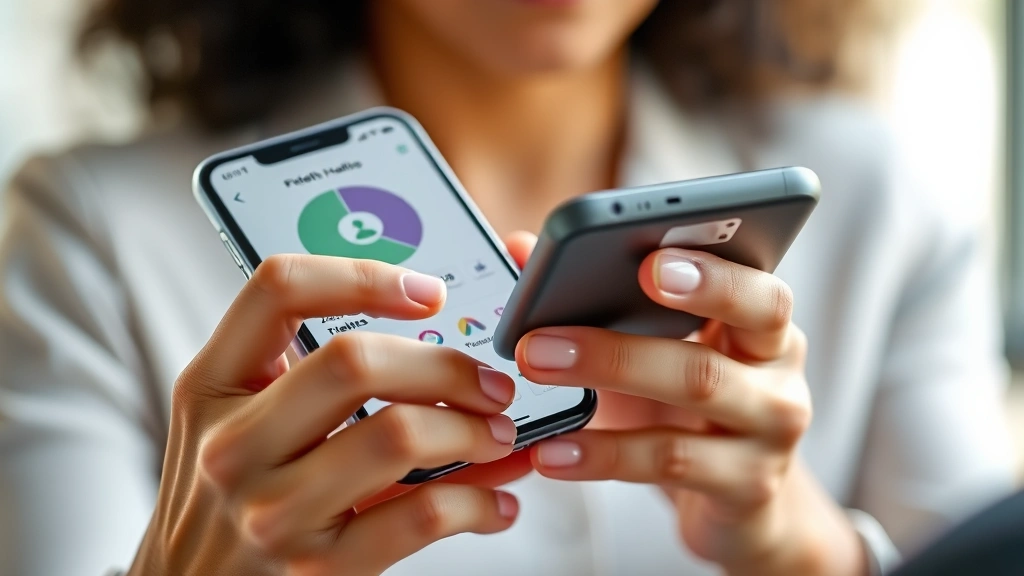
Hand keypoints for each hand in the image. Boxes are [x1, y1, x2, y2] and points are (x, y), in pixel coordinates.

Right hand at [129, 253, 532, 575]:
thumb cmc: (225, 502)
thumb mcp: (231, 422)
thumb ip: (298, 374)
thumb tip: (433, 332)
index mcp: (212, 386)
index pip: (279, 290)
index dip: (364, 275)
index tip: (429, 292)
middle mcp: (234, 444)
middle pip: (356, 361)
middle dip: (446, 366)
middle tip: (489, 384)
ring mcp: (273, 511)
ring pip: (398, 434)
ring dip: (473, 433)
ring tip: (497, 437)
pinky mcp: (318, 569)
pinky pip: (421, 516)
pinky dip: (477, 503)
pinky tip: (493, 502)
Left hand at [506, 233, 866, 575]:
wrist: (741, 506)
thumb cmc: (685, 411)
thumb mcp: (650, 350)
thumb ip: (594, 294)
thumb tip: (518, 247)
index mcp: (762, 323)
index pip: (759, 287)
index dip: (712, 272)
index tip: (648, 258)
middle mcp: (779, 372)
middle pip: (721, 339)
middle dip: (625, 332)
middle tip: (546, 329)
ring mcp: (769, 433)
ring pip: (695, 390)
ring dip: (607, 373)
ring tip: (535, 365)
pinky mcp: (748, 487)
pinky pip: (670, 462)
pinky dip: (604, 455)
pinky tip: (553, 451)